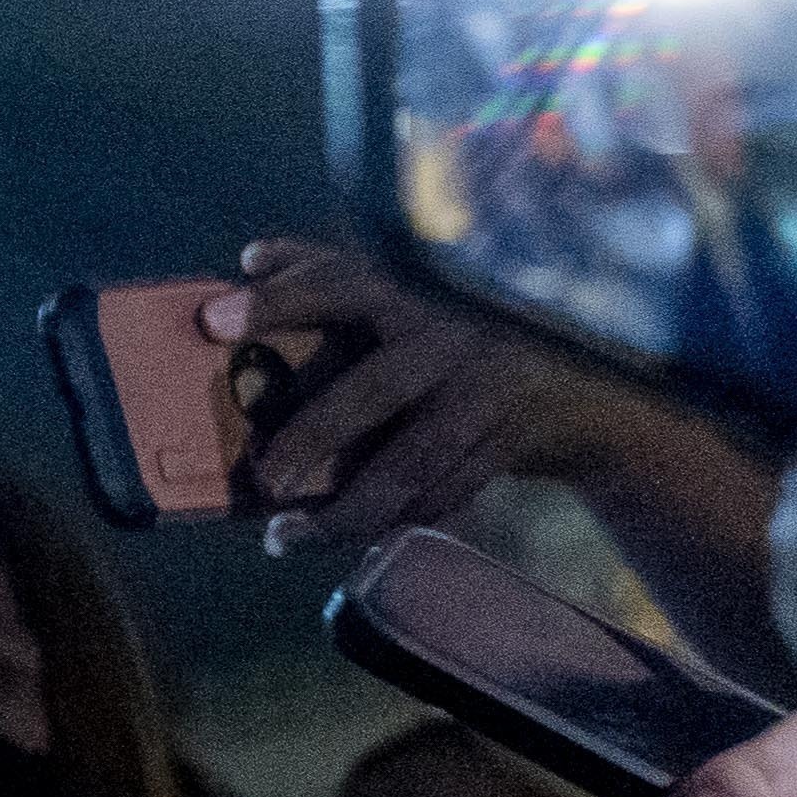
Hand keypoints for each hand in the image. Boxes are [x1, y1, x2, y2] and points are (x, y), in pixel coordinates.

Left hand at [205, 236, 775, 581]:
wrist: (586, 365)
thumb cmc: (465, 317)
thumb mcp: (409, 280)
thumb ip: (329, 267)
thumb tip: (248, 257)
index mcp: (413, 287)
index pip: (336, 284)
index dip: (275, 300)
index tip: (210, 321)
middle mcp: (449, 337)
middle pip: (370, 393)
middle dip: (310, 439)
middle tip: (260, 479)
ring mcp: (484, 396)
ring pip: (410, 465)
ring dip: (346, 511)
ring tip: (282, 539)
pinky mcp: (507, 445)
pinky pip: (444, 495)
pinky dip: (395, 522)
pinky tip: (349, 539)